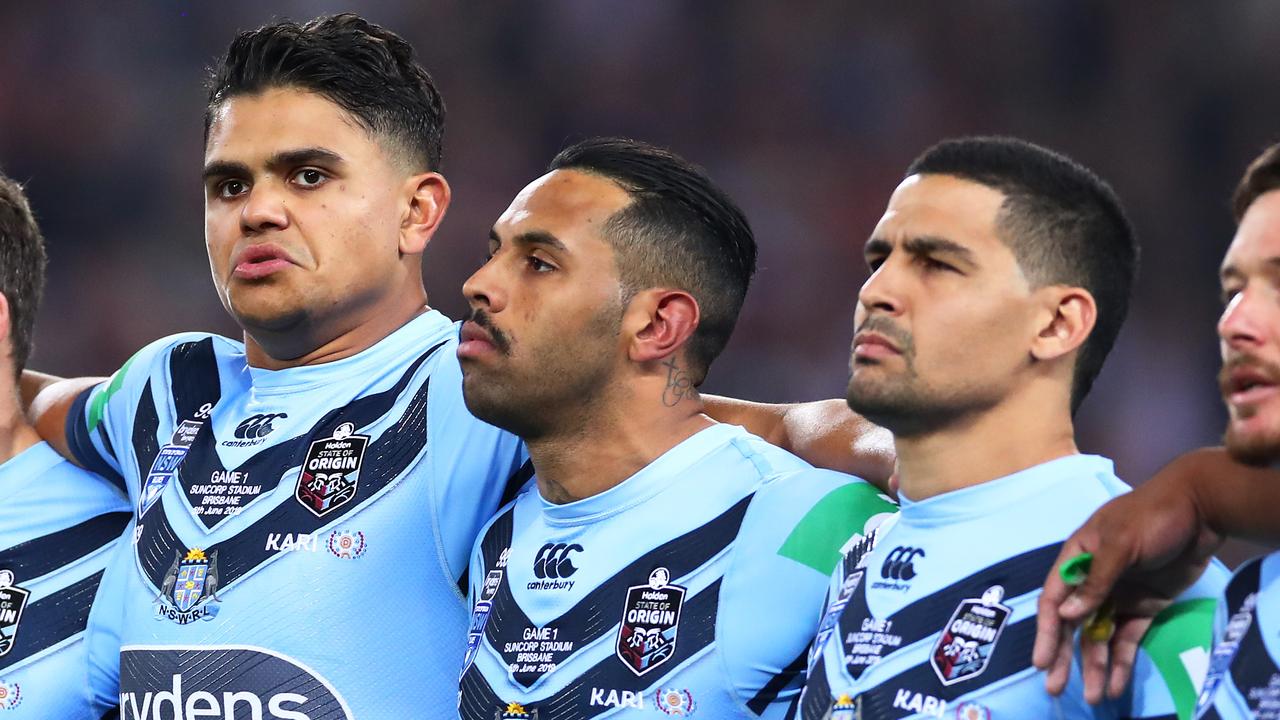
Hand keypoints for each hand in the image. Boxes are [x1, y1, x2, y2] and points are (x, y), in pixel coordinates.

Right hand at [1033, 451, 1223, 701]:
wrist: (1201, 511)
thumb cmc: (1152, 517)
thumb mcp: (1120, 544)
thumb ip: (1095, 580)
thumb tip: (1067, 614)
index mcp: (1078, 557)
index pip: (1055, 597)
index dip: (1047, 630)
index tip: (1042, 660)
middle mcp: (1093, 580)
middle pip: (1072, 623)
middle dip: (1064, 656)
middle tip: (1054, 687)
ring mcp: (1119, 594)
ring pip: (1099, 636)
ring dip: (1094, 665)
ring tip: (1093, 696)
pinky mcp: (1144, 606)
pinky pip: (1127, 637)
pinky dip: (1122, 661)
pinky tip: (1117, 684)